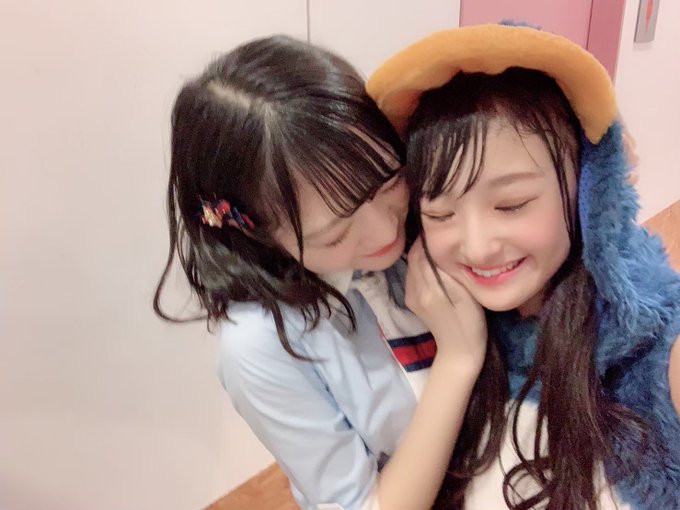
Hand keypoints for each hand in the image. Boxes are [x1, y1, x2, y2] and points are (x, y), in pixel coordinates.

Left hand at [405, 237, 486, 368]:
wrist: (460, 352)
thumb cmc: (469, 322)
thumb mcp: (464, 294)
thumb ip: (446, 271)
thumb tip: (434, 247)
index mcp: (426, 288)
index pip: (419, 252)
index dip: (428, 238)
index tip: (441, 228)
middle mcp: (413, 290)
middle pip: (413, 258)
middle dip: (424, 245)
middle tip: (442, 235)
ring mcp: (411, 297)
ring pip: (412, 266)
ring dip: (422, 256)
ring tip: (441, 249)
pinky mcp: (413, 301)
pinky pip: (414, 277)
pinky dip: (422, 267)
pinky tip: (436, 267)